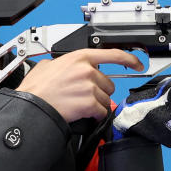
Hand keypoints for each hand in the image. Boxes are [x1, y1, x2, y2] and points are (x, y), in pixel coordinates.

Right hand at [17, 48, 142, 122]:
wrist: (31, 106)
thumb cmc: (36, 89)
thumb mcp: (46, 66)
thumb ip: (61, 63)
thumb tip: (63, 66)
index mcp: (79, 57)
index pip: (113, 54)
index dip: (130, 59)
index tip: (138, 63)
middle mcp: (87, 70)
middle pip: (108, 84)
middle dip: (99, 92)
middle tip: (83, 97)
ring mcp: (89, 86)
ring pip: (106, 99)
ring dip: (96, 105)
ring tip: (79, 105)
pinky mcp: (90, 103)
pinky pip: (102, 112)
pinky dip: (95, 116)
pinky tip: (84, 114)